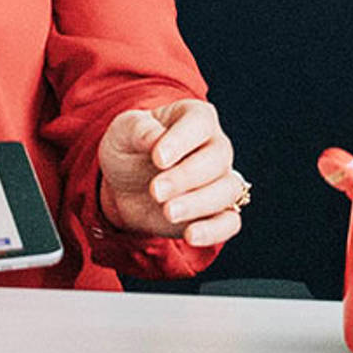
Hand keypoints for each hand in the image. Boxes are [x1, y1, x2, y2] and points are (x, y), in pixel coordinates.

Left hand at [99, 98, 246, 245]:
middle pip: (217, 158)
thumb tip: (155, 139)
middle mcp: (214, 146)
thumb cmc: (129, 149)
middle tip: (155, 190)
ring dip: (199, 204)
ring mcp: (219, 180)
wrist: (123, 186)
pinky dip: (214, 231)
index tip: (158, 158)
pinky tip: (191, 234)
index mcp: (195, 118)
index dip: (182, 140)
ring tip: (168, 212)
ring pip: (228, 190)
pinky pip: (229, 222)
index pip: (200, 122)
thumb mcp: (123, 131)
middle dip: (186, 177)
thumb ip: (138, 130)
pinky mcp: (215, 213)